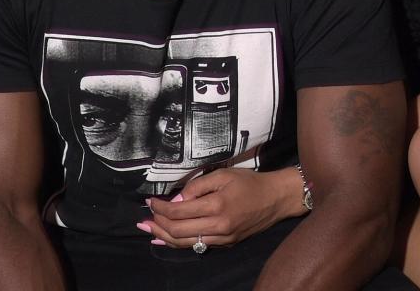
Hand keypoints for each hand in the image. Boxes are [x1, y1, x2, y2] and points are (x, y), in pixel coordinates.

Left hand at [136, 167, 302, 248]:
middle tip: (144, 219)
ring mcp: (223, 238)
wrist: (276, 198)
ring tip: (149, 231)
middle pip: (178, 231)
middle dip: (158, 225)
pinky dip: (180, 243)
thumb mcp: (224, 175)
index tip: (150, 201)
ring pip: (186, 243)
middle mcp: (218, 226)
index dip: (161, 207)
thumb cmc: (250, 182)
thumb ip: (198, 185)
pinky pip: (198, 246)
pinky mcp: (226, 243)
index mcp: (217, 205)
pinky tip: (168, 240)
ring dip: (164, 238)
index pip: (179, 211)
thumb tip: (176, 199)